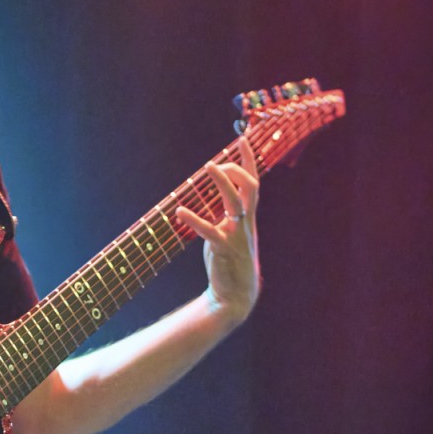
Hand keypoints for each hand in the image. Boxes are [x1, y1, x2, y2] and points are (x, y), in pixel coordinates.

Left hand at [175, 137, 260, 322]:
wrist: (237, 294)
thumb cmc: (232, 260)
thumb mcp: (233, 232)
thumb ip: (230, 214)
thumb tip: (223, 197)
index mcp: (247, 217)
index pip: (252, 182)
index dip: (248, 161)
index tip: (243, 139)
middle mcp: (245, 222)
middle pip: (250, 187)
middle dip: (237, 169)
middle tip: (216, 162)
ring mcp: (237, 234)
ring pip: (236, 202)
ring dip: (224, 182)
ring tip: (209, 166)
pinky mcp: (224, 249)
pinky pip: (210, 230)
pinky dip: (195, 220)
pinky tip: (180, 211)